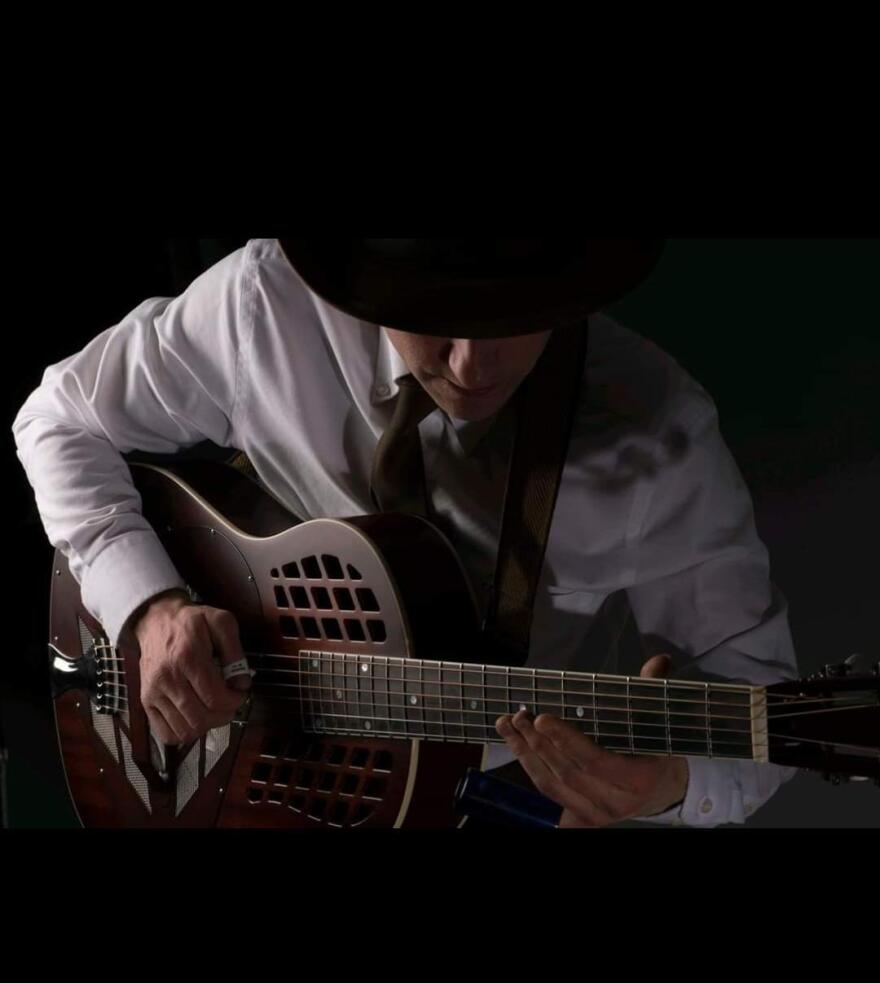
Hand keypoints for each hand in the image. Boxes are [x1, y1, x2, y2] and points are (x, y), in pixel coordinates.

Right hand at [129, 590, 251, 746]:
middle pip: (201, 718)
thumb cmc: (192, 621)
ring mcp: (153, 693)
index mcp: (188, 658)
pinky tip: (195, 718)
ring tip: (214, 710)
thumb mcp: (221, 622)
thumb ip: (235, 651)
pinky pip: (166, 733)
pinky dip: (185, 734)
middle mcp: (167, 678)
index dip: (235, 701)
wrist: (156, 620)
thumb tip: (242, 683)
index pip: (215, 698)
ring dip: (207, 727)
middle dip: (224, 716)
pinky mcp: (146, 702)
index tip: (240, 692)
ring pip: (184, 730)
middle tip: (230, 703)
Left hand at [495, 655, 688, 827]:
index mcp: (636, 779)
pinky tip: (515, 748)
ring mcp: (597, 814)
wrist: (661, 790)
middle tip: (519, 716)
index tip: (541, 719)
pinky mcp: (582, 819)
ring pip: (552, 785)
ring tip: (508, 726)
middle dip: (537, 743)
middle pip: (566, 773)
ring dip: (525, 754)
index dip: (565, 741)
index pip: (594, 761)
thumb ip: (651, 691)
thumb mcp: (657, 722)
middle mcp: (615, 802)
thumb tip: (659, 661)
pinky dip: (531, 770)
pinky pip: (549, 795)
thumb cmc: (655, 751)